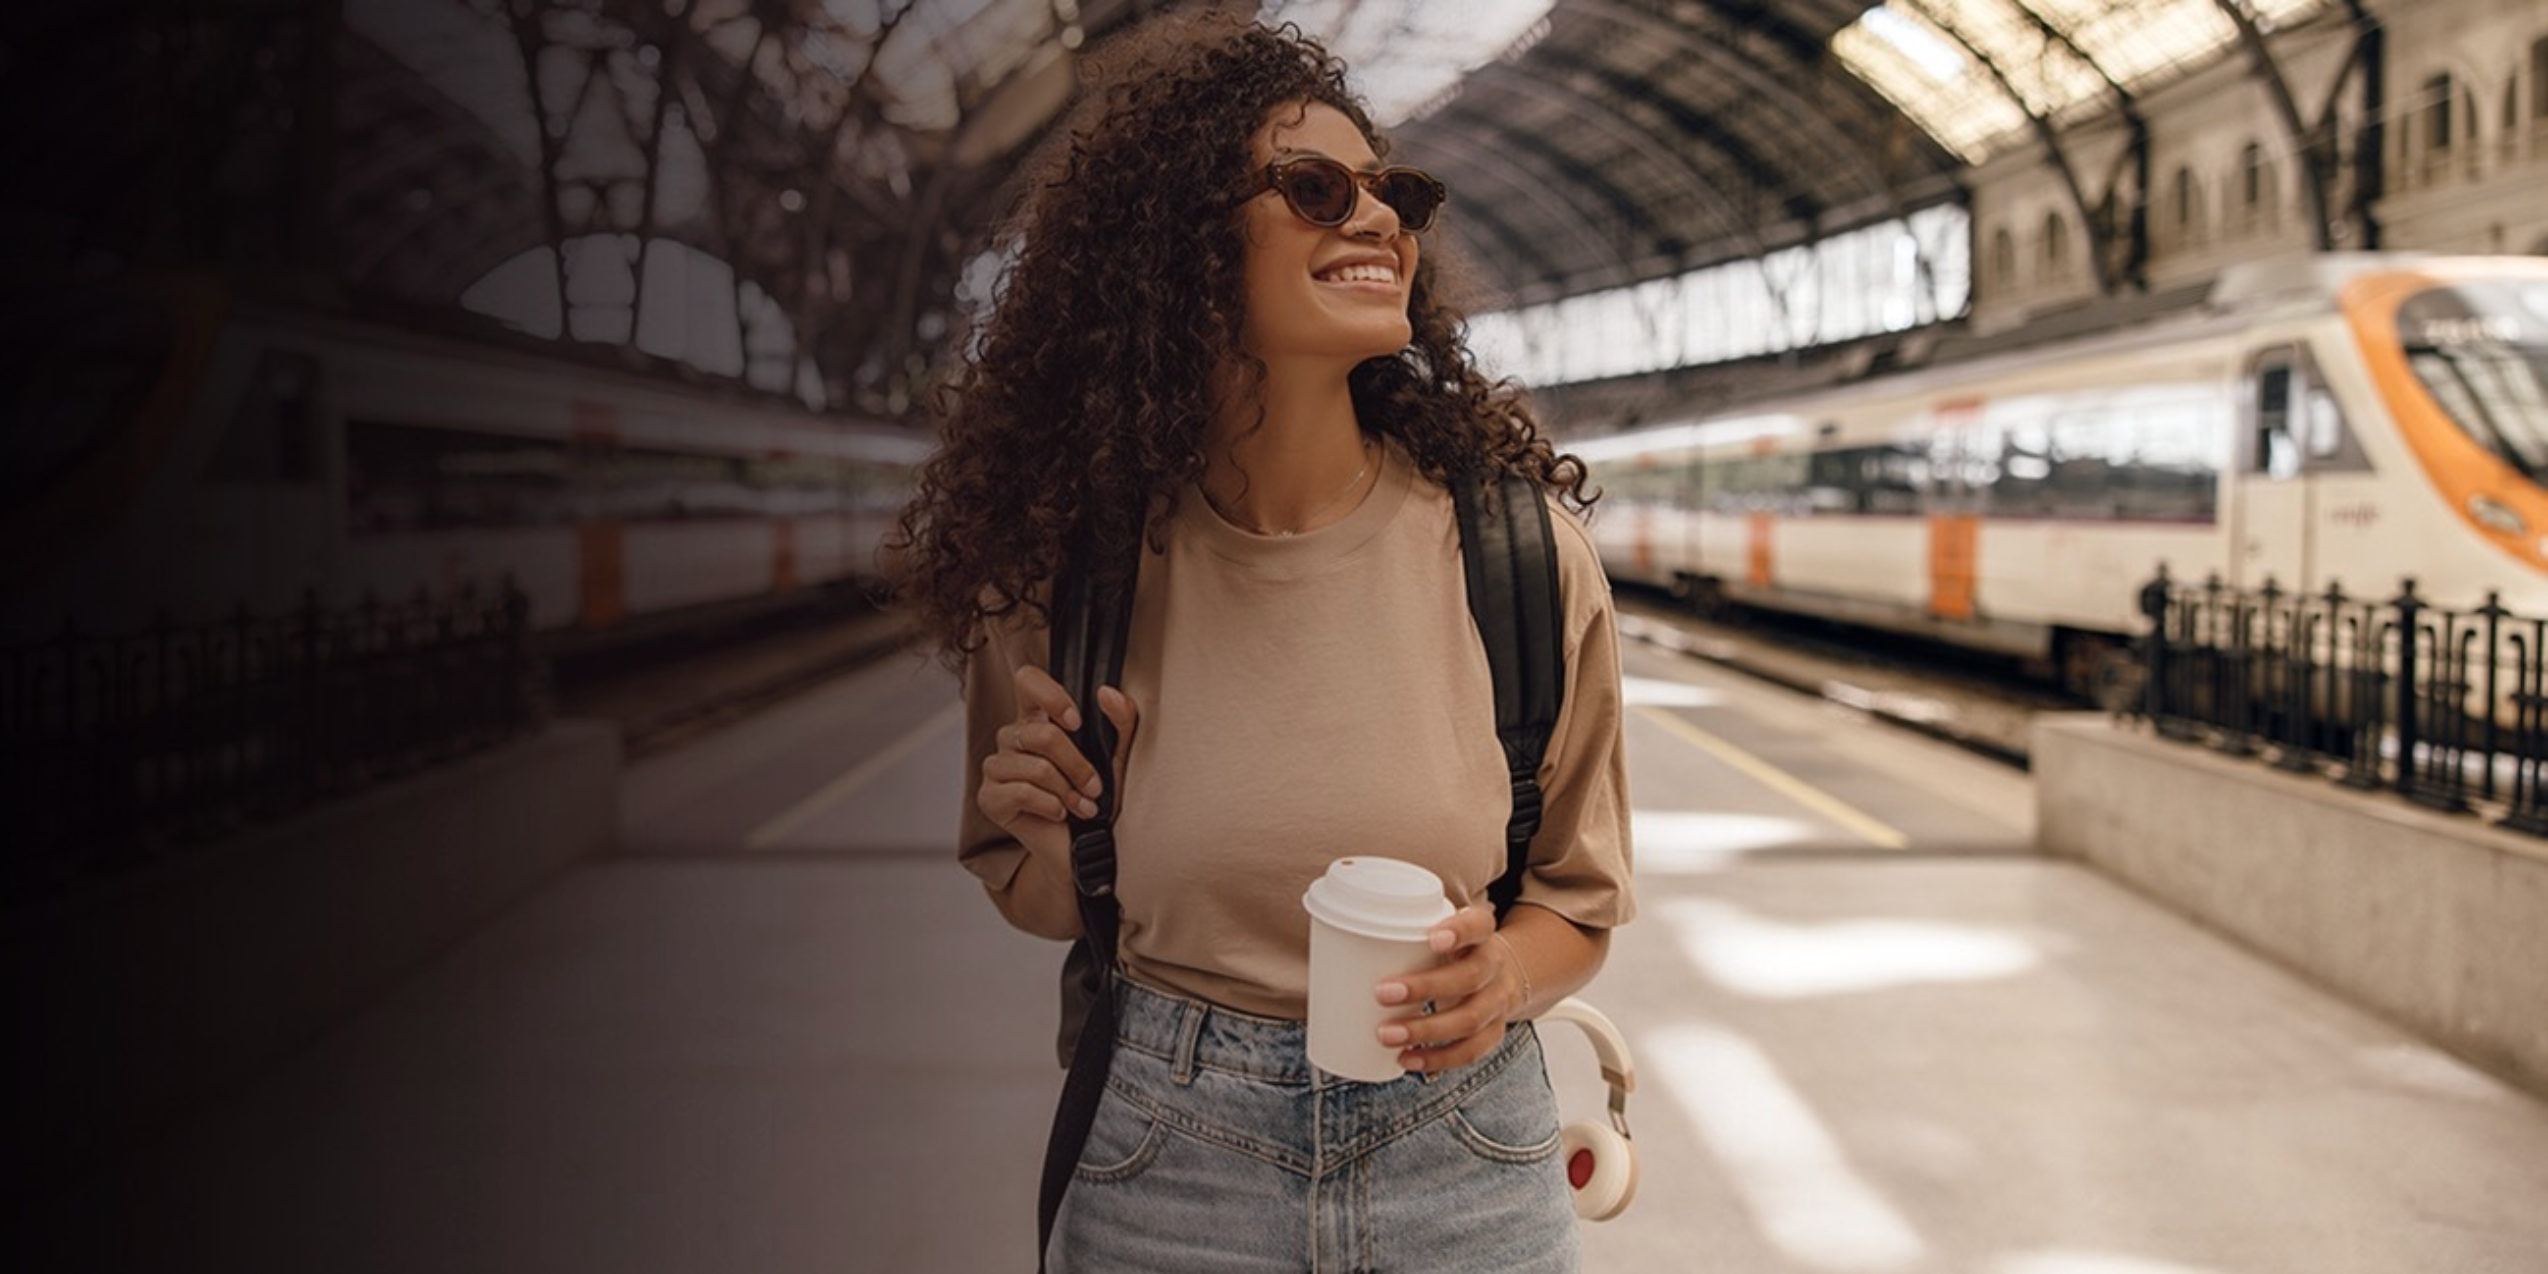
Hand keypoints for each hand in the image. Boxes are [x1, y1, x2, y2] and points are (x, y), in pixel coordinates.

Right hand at [976, 664, 1139, 861]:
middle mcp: (1012, 739)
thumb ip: (1120, 721)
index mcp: (1037, 719)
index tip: (1077, 722)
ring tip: (1080, 806)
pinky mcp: (990, 798)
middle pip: (1040, 733)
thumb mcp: (1117, 757)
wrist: (1086, 851)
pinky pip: (1019, 791)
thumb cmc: (1098, 801)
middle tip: (1094, 787)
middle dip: (1076, 763)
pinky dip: (1049, 805)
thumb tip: (1107, 693)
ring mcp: (997, 768)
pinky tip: (1058, 815)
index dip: (1050, 694)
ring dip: (1065, 790)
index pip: (1028, 681)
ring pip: (1034, 765)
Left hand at [1371, 905, 1523, 1073]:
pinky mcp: (1493, 1032)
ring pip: (1471, 1019)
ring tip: (1385, 1035)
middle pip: (1470, 977)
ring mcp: (1498, 1002)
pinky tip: (1406, 1059)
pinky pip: (1471, 1051)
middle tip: (1381, 992)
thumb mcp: (1442, 933)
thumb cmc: (1453, 952)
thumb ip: (1403, 934)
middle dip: (1426, 987)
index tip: (1431, 938)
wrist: (1502, 975)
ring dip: (1425, 1030)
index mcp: (1481, 935)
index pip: (1479, 925)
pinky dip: (1437, 1059)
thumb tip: (1327, 936)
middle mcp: (1494, 967)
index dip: (1460, 931)